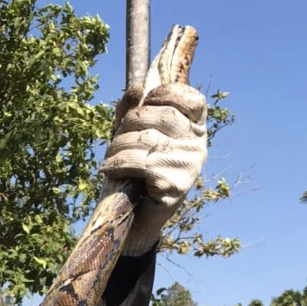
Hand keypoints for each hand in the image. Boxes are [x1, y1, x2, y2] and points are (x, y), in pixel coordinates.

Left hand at [103, 80, 207, 254]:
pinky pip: (141, 164)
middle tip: (116, 138)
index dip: (167, 93)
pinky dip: (118, 164)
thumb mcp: (133, 134)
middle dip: (130, 122)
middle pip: (162, 116)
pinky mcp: (175, 186)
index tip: (146, 100)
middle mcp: (198, 146)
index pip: (193, 99)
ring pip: (147, 140)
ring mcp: (189, 166)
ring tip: (109, 157)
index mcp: (195, 129)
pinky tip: (108, 170)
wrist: (137, 217)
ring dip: (118, 146)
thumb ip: (133, 109)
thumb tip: (136, 88)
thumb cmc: (137, 169)